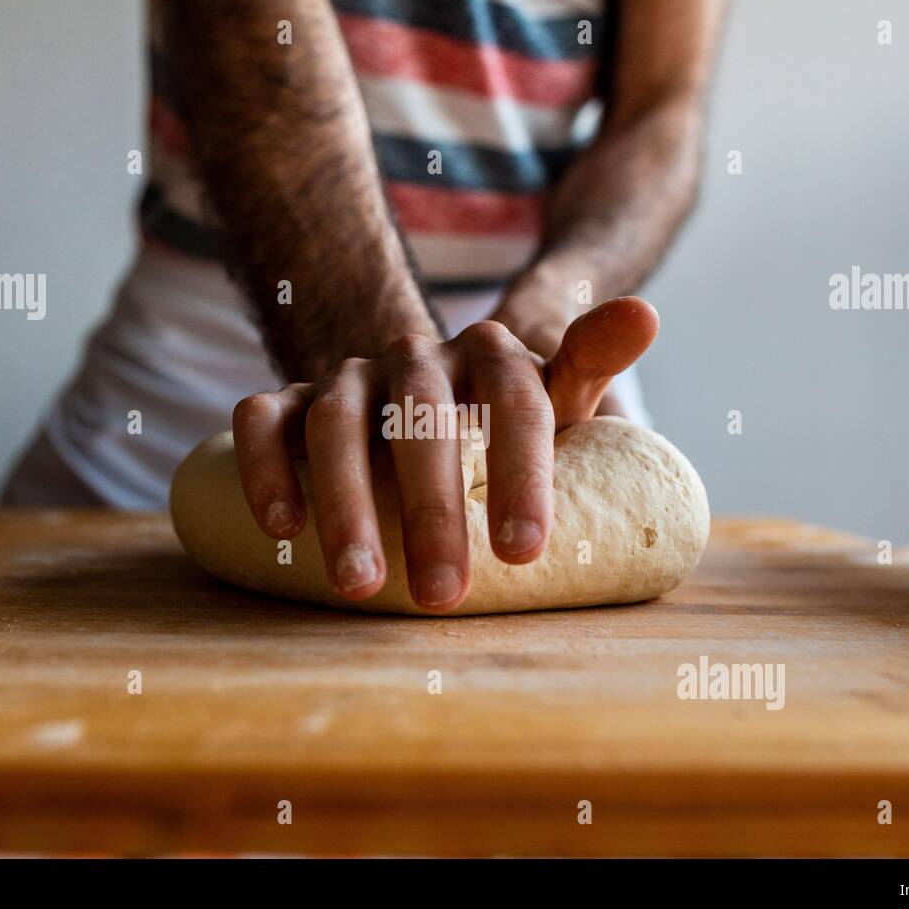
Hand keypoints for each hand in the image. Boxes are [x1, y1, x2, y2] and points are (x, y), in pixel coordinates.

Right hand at [231, 296, 658, 611]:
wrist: (426, 392)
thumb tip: (646, 314)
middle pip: (420, 419)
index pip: (514, 400)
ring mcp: (348, 376)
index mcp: (490, 356)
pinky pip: (261, 419)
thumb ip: (590, 360)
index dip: (520, 473)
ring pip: (336, 423)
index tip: (524, 553)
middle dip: (431, 510)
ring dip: (345, 502)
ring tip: (360, 586)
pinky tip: (282, 528)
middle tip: (443, 595)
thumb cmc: (501, 418)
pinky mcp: (290, 400)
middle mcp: (415, 358)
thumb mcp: (555, 393)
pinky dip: (265, 467)